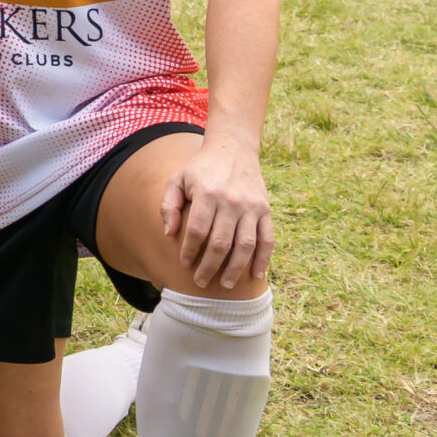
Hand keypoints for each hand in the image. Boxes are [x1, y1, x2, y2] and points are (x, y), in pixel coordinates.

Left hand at [163, 136, 272, 289]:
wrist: (233, 150)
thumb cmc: (200, 169)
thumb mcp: (177, 179)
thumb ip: (168, 205)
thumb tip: (168, 233)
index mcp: (208, 194)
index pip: (198, 230)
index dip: (190, 250)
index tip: (184, 264)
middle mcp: (232, 202)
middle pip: (221, 243)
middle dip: (210, 266)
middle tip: (200, 283)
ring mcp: (252, 207)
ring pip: (245, 245)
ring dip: (236, 268)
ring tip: (225, 285)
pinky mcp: (265, 210)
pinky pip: (267, 239)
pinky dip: (263, 259)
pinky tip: (255, 275)